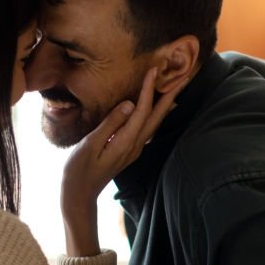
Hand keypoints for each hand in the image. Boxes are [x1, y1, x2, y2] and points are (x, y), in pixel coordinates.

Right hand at [61, 68, 184, 255]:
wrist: (79, 194)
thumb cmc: (79, 170)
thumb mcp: (90, 144)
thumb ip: (110, 123)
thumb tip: (128, 104)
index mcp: (125, 141)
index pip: (141, 110)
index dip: (148, 89)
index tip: (153, 69)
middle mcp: (135, 145)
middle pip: (156, 116)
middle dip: (170, 95)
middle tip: (185, 76)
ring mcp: (133, 149)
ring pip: (155, 122)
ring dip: (166, 104)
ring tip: (177, 88)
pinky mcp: (128, 150)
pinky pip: (147, 128)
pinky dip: (156, 114)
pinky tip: (159, 110)